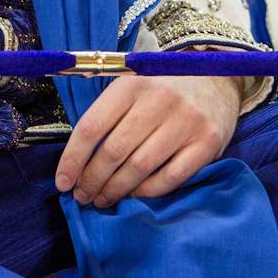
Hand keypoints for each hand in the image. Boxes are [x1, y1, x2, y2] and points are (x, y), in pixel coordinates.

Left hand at [54, 73, 240, 207]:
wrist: (215, 79)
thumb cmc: (162, 89)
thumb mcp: (132, 85)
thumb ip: (107, 114)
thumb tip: (76, 159)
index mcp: (132, 83)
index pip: (92, 126)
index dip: (73, 159)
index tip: (62, 181)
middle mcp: (159, 99)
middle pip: (114, 150)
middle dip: (92, 180)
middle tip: (82, 195)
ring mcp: (186, 120)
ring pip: (140, 167)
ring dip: (116, 190)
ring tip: (102, 199)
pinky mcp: (207, 141)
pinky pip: (170, 177)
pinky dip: (148, 191)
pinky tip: (134, 194)